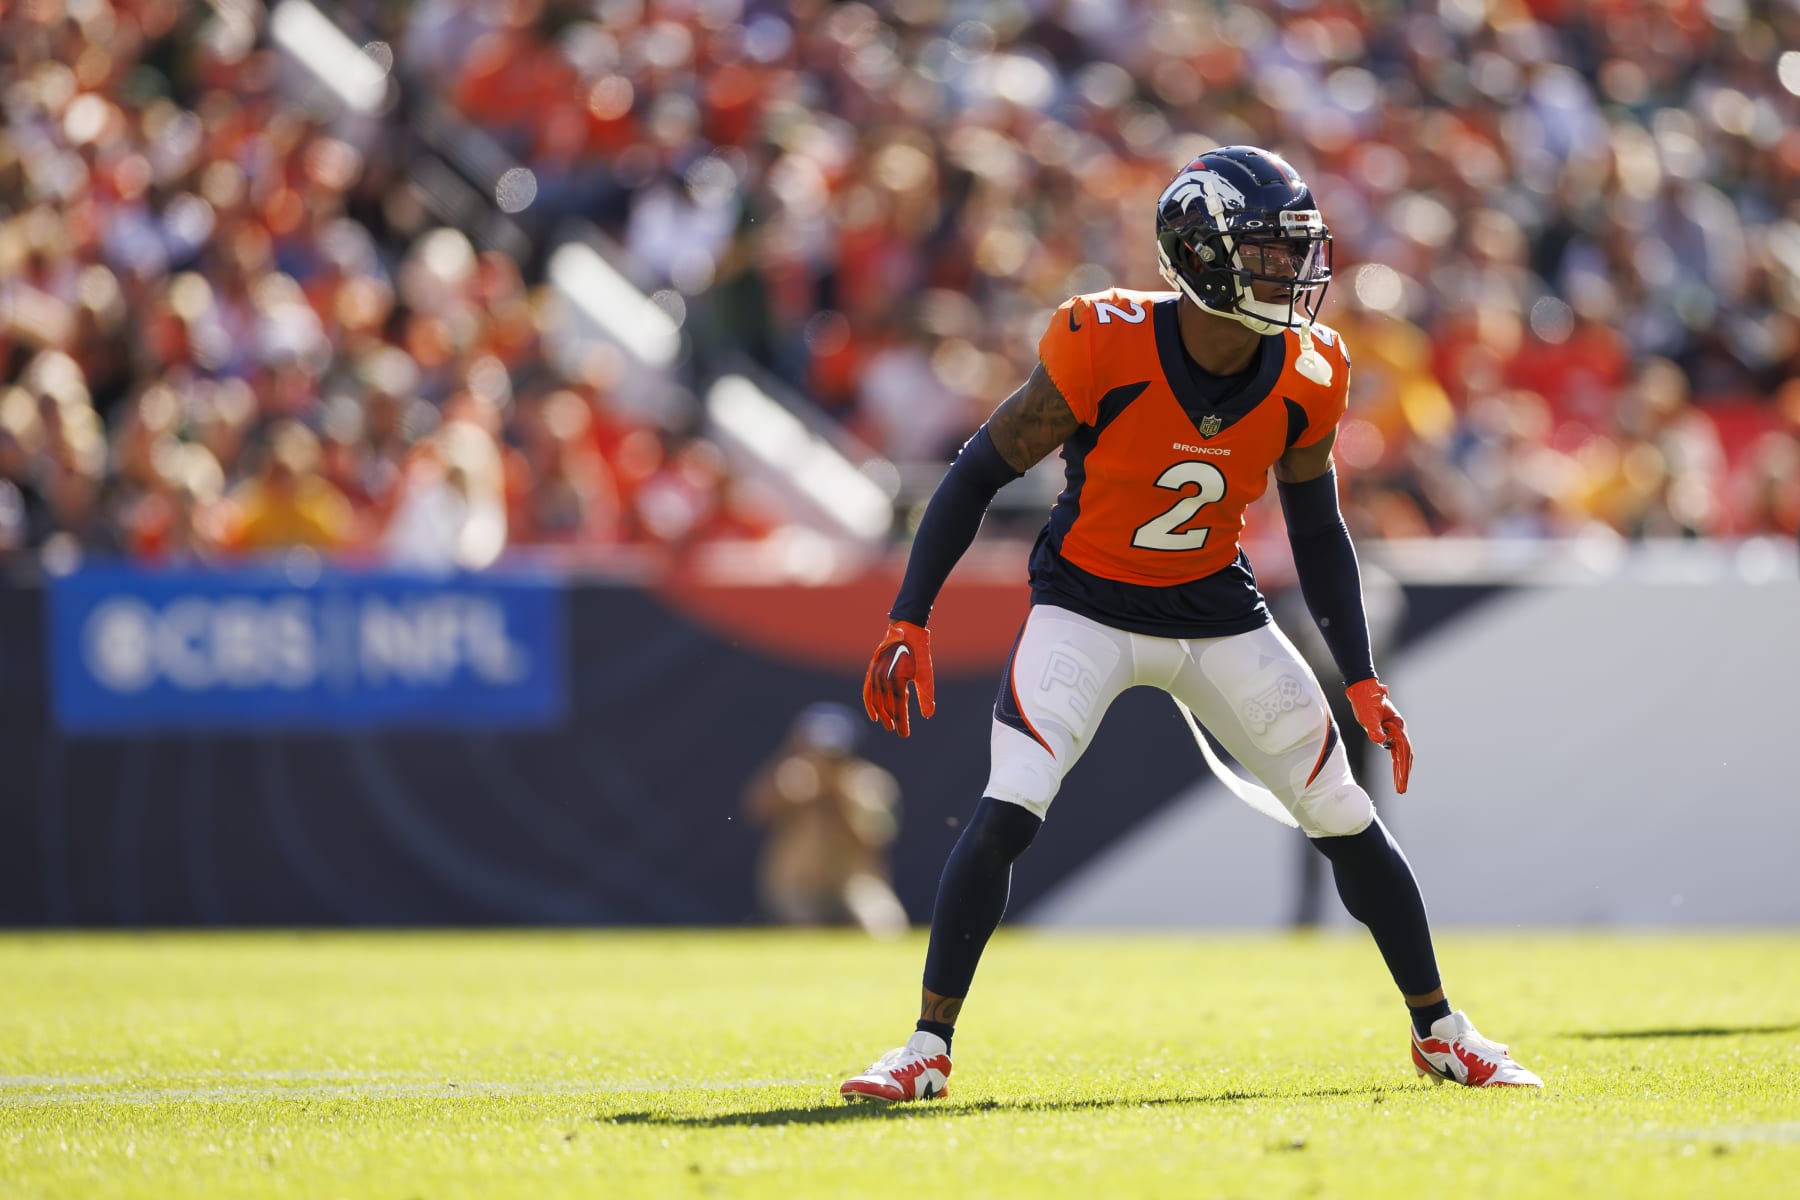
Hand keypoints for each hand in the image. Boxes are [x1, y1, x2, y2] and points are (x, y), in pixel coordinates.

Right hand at [862, 620, 934, 737]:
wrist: (906, 631)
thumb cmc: (919, 653)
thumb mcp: (925, 675)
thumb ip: (925, 696)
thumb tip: (928, 716)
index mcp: (898, 680)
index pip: (898, 708)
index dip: (902, 723)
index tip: (905, 735)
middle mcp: (884, 679)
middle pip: (887, 707)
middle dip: (893, 721)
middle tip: (900, 732)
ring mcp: (875, 675)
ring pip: (876, 701)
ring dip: (882, 714)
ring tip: (889, 724)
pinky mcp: (872, 671)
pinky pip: (867, 692)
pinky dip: (870, 704)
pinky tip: (874, 714)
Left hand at [1345, 677, 1412, 793]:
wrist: (1363, 690)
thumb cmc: (1366, 701)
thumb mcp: (1368, 715)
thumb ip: (1374, 728)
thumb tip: (1380, 741)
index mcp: (1398, 726)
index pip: (1403, 751)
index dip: (1402, 768)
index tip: (1401, 782)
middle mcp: (1399, 730)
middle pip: (1405, 756)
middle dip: (1403, 774)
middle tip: (1401, 791)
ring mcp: (1394, 732)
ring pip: (1401, 756)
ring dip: (1400, 771)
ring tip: (1400, 787)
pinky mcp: (1388, 732)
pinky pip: (1394, 752)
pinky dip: (1396, 763)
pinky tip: (1396, 774)